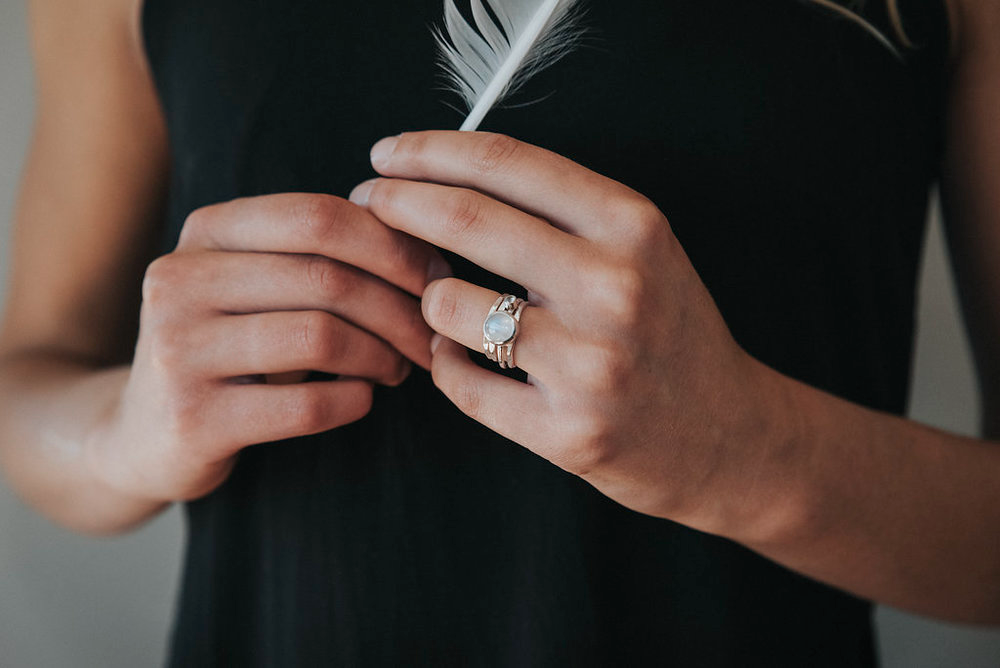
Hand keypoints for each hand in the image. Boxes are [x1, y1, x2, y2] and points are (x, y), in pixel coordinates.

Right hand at [87, 193, 448, 502]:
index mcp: (206, 231)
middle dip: (401, 308)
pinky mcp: (192, 418)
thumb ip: (320, 257)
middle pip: (327, 277)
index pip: (318, 216)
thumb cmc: (229, 347)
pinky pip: (306, 406)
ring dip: (383, 355)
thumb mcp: (257, 285)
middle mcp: (180, 279)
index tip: (438, 277)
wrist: (144, 434)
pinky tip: (363, 399)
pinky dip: (353, 401)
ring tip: (399, 368)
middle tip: (431, 336)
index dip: (394, 245)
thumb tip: (431, 251)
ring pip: (321, 336)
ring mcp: (178, 349)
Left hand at [350, 132, 785, 530]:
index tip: (387, 153)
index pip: (506, 163)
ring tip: (441, 304)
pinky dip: (443, 364)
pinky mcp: (566, 431)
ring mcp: (591, 364)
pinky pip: (459, 383)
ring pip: (449, 306)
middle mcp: (615, 287)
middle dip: (395, 204)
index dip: (429, 151)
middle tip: (367, 202)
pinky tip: (458, 356)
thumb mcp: (641, 250)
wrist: (724, 435)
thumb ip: (560, 212)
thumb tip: (446, 178)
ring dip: (427, 299)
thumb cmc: (668, 332)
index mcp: (632, 226)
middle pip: (464, 219)